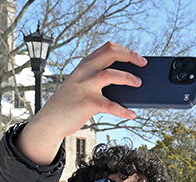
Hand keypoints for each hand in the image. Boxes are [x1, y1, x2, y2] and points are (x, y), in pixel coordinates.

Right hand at [16, 42, 145, 164]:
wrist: (51, 119)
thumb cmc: (71, 102)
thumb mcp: (82, 84)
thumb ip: (98, 80)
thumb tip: (128, 84)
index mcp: (85, 65)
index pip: (107, 48)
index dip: (126, 50)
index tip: (138, 58)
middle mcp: (85, 71)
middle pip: (111, 54)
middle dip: (130, 56)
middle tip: (143, 64)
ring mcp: (85, 86)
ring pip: (111, 75)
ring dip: (128, 78)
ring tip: (139, 84)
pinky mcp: (87, 103)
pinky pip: (110, 105)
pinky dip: (124, 110)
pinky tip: (132, 114)